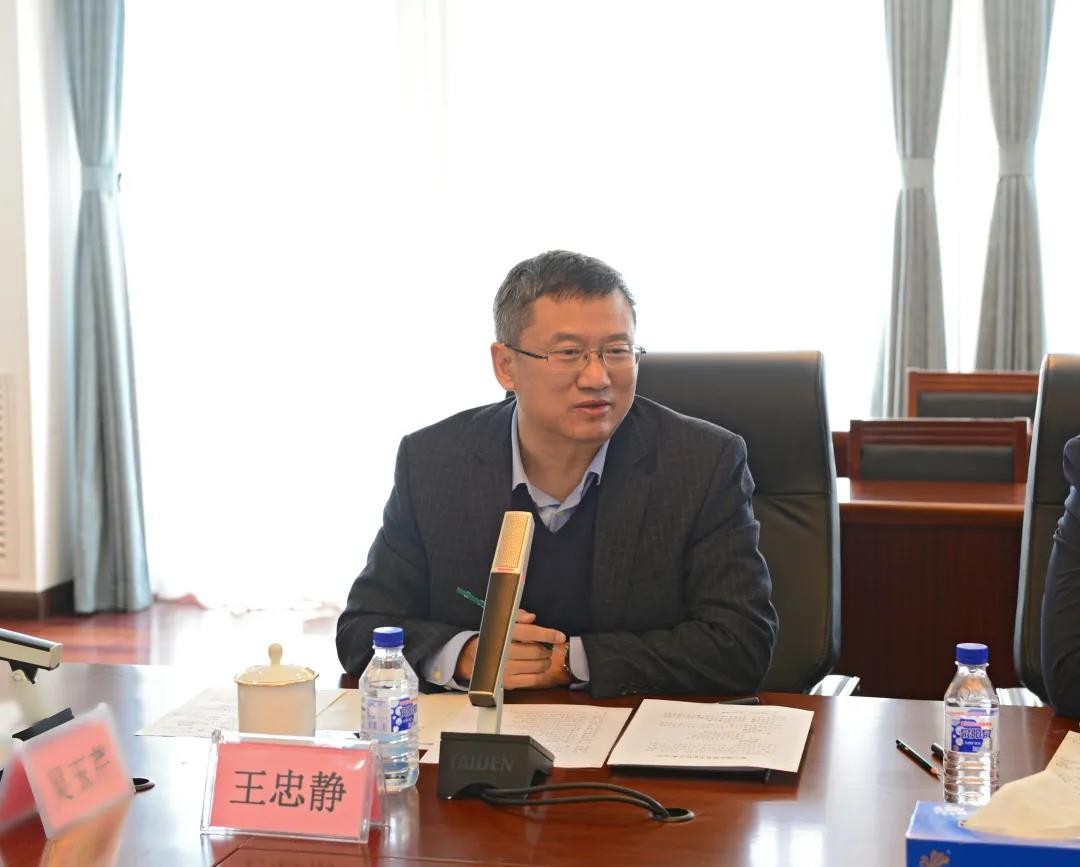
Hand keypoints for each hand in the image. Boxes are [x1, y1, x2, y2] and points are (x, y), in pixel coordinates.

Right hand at [454, 609, 568, 688]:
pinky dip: (541, 674)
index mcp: (502, 634)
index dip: (547, 634)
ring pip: (536, 666)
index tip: (559, 636)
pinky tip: (539, 668)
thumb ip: (518, 617)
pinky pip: (533, 680)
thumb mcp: (503, 622)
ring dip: (545, 662)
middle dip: (546, 649)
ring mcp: (505, 669)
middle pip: (535, 651)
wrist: (474, 658)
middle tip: (547, 648)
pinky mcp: (507, 683)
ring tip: (543, 657)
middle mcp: (502, 652)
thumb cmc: (494, 638)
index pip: (529, 632)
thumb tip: (532, 617)